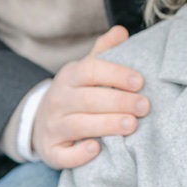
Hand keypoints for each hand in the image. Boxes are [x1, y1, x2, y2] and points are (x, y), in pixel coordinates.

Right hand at [31, 26, 148, 168]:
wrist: (41, 123)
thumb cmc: (76, 94)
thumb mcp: (86, 70)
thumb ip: (104, 51)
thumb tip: (121, 31)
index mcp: (69, 77)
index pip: (91, 70)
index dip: (116, 74)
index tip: (140, 81)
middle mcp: (58, 100)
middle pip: (88, 99)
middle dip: (118, 102)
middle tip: (145, 106)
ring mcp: (52, 127)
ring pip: (78, 125)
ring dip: (106, 125)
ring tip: (132, 125)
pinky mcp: (51, 151)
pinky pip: (63, 155)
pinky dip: (79, 154)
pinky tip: (96, 148)